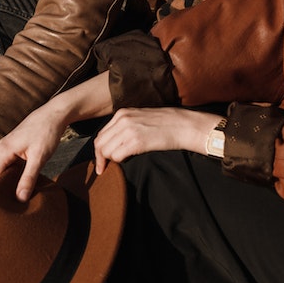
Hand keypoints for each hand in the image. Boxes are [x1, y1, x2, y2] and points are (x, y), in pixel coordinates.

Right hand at [0, 98, 75, 201]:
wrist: (55, 113)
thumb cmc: (46, 132)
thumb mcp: (39, 158)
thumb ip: (28, 178)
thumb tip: (19, 199)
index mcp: (3, 151)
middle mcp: (1, 150)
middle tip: (2, 213)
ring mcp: (7, 149)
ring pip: (2, 173)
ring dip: (6, 186)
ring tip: (10, 205)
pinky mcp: (15, 149)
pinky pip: (9, 168)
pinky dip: (12, 178)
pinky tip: (18, 189)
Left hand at [92, 107, 219, 174]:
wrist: (184, 125)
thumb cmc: (166, 124)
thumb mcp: (141, 118)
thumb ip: (126, 126)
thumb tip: (115, 141)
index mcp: (122, 114)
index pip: (101, 134)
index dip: (99, 149)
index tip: (101, 160)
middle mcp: (122, 120)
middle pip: (100, 143)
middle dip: (100, 158)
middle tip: (103, 168)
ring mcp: (128, 130)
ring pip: (106, 150)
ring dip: (110, 160)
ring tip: (117, 165)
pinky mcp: (136, 141)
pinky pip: (117, 156)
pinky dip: (118, 161)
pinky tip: (126, 161)